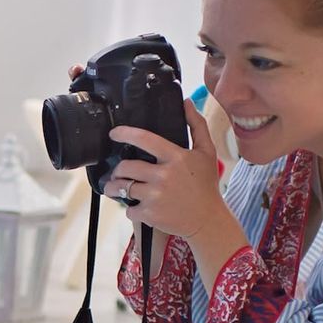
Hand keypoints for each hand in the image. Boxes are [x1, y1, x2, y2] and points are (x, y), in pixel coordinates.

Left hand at [105, 99, 229, 238]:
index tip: (114, 133)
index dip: (125, 134)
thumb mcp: (207, 152)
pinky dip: (129, 208)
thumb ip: (197, 125)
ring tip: (116, 187)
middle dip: (118, 169)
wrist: (208, 219)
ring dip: (114, 187)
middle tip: (119, 172)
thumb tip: (187, 102)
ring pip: (121, 187)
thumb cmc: (206, 184)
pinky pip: (128, 209)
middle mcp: (163, 176)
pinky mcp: (150, 214)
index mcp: (175, 157)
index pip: (144, 139)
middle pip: (126, 166)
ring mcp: (155, 196)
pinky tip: (136, 206)